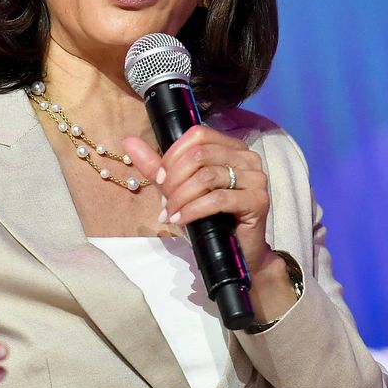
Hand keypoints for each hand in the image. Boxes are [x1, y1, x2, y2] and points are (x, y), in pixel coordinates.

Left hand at [124, 127, 294, 320]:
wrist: (237, 253)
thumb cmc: (209, 218)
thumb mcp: (178, 189)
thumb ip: (156, 166)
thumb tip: (129, 142)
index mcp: (230, 146)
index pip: (197, 135)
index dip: (173, 155)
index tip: (160, 179)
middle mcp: (247, 156)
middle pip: (200, 154)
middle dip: (174, 180)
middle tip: (165, 202)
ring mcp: (256, 177)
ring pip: (207, 176)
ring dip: (181, 197)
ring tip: (171, 214)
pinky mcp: (258, 200)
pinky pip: (218, 199)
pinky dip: (193, 210)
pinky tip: (181, 221)